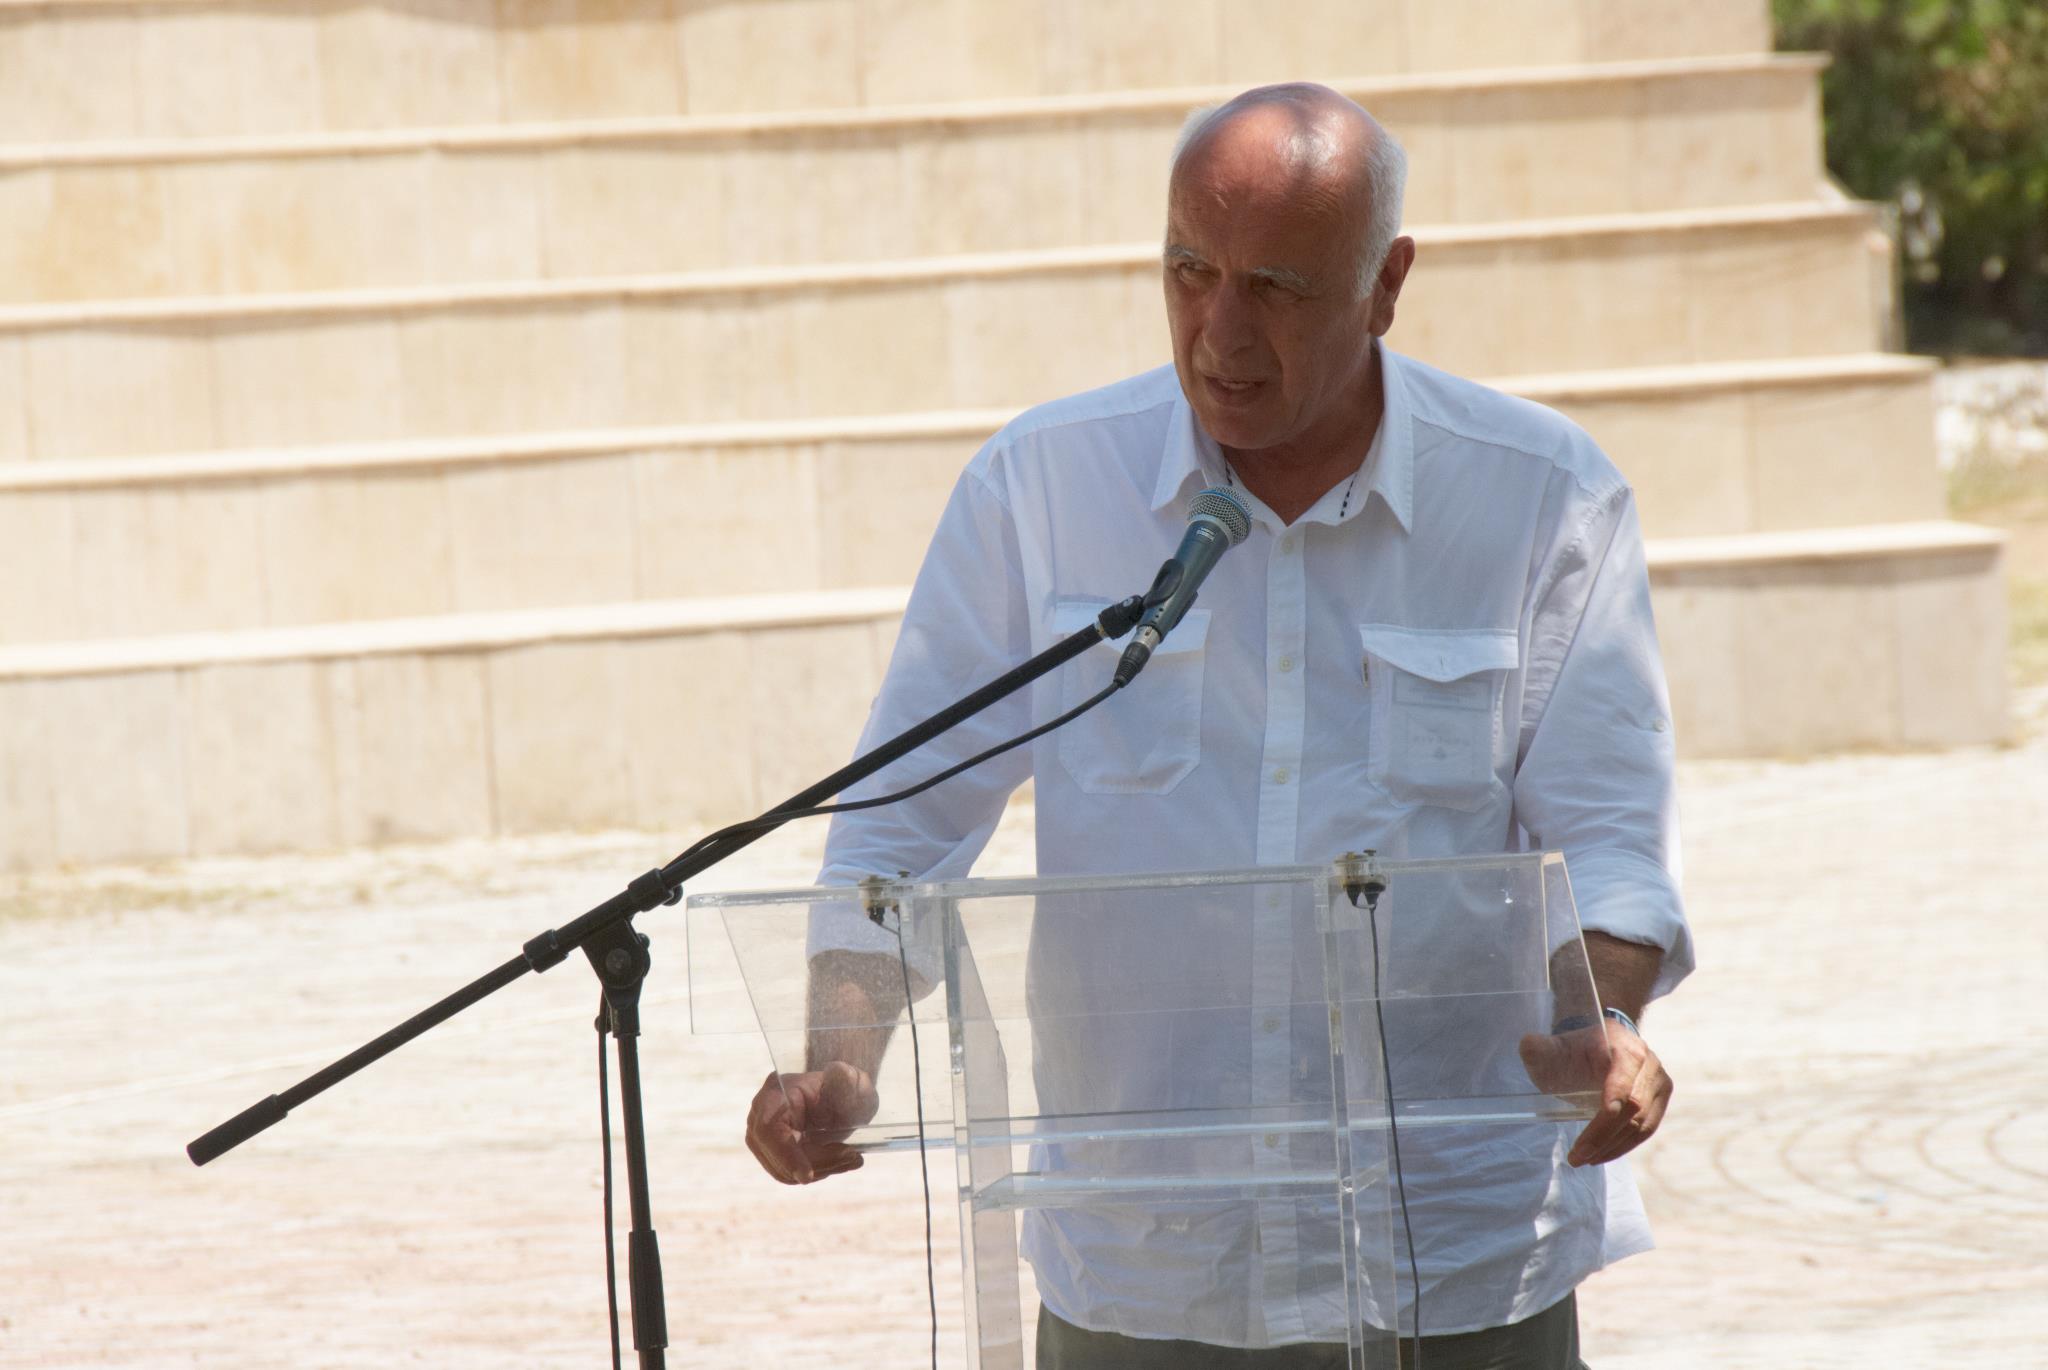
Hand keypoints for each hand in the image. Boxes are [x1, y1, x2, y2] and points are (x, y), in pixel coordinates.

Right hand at [744, 1061, 878, 1184]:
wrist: (837, 1095)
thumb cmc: (843, 1086)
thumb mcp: (851, 1080)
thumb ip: (848, 1077)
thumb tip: (840, 1072)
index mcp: (776, 1091)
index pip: (769, 1129)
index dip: (786, 1154)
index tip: (807, 1175)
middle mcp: (761, 1115)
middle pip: (777, 1155)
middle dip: (818, 1162)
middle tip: (853, 1156)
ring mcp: (762, 1138)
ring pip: (784, 1171)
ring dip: (822, 1169)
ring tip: (852, 1158)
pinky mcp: (771, 1154)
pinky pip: (790, 1174)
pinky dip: (818, 1172)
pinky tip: (841, 1160)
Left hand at [1518, 1021, 1672, 1167]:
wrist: (1605, 1041)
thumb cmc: (1577, 1047)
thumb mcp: (1557, 1045)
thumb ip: (1541, 1047)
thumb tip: (1528, 1046)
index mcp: (1625, 1047)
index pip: (1622, 1086)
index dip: (1607, 1116)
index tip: (1583, 1143)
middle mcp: (1649, 1064)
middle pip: (1633, 1110)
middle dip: (1603, 1138)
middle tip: (1577, 1158)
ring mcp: (1659, 1082)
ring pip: (1642, 1125)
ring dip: (1613, 1147)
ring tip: (1585, 1160)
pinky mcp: (1660, 1098)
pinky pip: (1646, 1129)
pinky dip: (1624, 1146)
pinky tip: (1602, 1155)